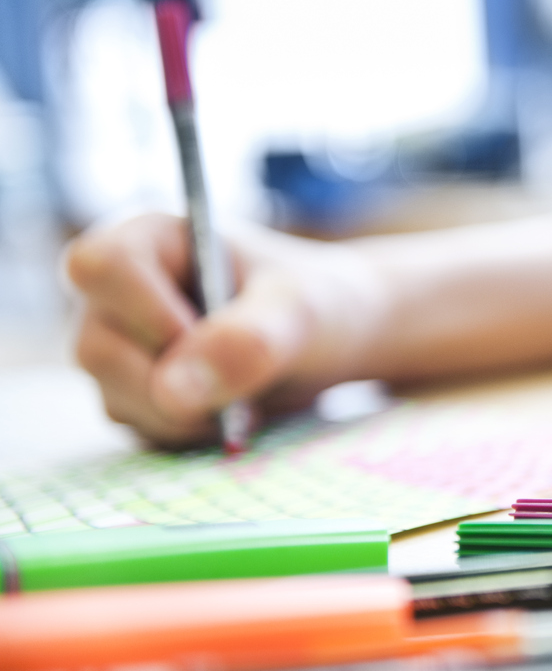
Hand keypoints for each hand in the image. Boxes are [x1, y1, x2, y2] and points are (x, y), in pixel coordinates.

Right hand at [64, 214, 385, 445]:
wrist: (334, 339)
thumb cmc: (318, 303)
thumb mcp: (301, 311)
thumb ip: (249, 339)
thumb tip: (173, 392)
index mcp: (152, 239)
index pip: (100, 267)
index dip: (147, 312)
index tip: (204, 334)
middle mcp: (122, 291)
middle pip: (98, 347)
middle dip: (174, 379)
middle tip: (241, 378)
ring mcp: (122, 346)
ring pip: (116, 397)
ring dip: (186, 413)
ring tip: (248, 394)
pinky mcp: (137, 395)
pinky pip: (142, 429)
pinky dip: (193, 432)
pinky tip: (234, 412)